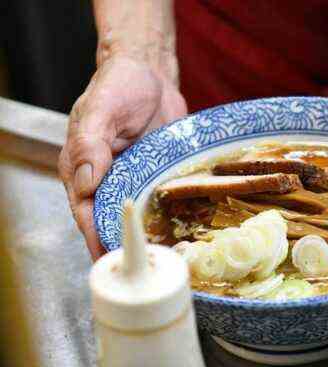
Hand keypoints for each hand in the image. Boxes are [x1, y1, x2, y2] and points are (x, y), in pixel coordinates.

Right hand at [59, 55, 186, 259]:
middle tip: (144, 268)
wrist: (150, 73)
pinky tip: (182, 234)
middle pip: (111, 222)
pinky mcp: (157, 176)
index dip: (97, 237)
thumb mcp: (102, 110)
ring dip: (147, 237)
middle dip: (124, 245)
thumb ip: (91, 143)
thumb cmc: (118, 86)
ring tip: (165, 260)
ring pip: (136, 217)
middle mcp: (107, 179)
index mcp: (83, 167)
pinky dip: (167, 218)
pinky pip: (160, 202)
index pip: (85, 211)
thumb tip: (85, 181)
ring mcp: (134, 180)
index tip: (111, 257)